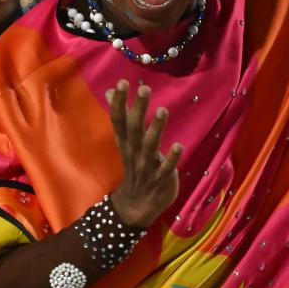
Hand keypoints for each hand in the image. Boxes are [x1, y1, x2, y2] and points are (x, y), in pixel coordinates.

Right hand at [106, 80, 182, 227]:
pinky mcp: (161, 178)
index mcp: (125, 142)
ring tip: (163, 110)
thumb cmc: (135, 165)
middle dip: (139, 109)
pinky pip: (166, 168)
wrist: (137, 204)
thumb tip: (109, 92)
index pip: (119, 120)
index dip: (119, 102)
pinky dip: (171, 158)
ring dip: (156, 129)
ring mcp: (146, 165)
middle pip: (134, 129)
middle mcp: (134, 151)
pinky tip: (178, 146)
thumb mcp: (125, 140)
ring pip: (150, 146)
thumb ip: (121, 116)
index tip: (121, 83)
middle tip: (144, 89)